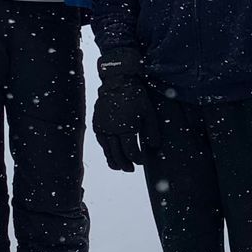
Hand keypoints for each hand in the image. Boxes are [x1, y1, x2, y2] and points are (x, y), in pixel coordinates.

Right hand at [92, 50, 158, 172]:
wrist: (117, 81)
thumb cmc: (135, 96)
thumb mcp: (148, 112)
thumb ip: (151, 131)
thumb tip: (154, 146)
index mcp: (126, 128)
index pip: (131, 152)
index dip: (137, 159)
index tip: (141, 161)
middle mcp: (112, 130)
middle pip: (117, 155)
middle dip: (125, 164)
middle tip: (131, 169)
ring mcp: (102, 127)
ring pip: (107, 150)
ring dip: (113, 160)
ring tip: (119, 167)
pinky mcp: (97, 123)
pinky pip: (101, 141)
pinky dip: (106, 149)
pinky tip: (111, 152)